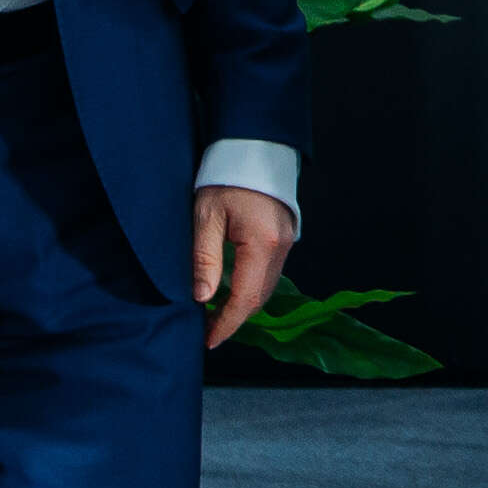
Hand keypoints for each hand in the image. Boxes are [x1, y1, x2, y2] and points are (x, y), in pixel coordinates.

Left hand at [194, 184, 295, 348]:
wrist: (252, 146)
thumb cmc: (225, 176)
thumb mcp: (206, 217)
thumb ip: (205, 259)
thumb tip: (202, 297)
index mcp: (262, 243)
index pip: (245, 298)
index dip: (227, 323)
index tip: (208, 340)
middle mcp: (280, 247)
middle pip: (259, 297)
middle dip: (233, 319)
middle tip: (206, 331)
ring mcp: (286, 243)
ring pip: (265, 287)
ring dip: (242, 305)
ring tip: (214, 314)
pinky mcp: (283, 238)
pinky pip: (268, 273)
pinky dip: (250, 288)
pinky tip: (229, 290)